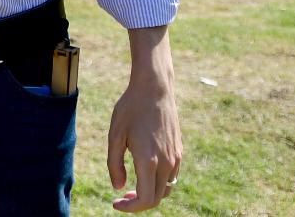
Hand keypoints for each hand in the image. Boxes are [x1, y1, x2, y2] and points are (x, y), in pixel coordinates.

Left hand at [108, 50, 182, 210]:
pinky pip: (172, 176)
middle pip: (156, 198)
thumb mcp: (115, 135)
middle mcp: (166, 163)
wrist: (155, 89)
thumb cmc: (130, 109)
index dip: (130, 208)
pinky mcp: (179, 151)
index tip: (115, 203)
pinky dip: (159, 182)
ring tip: (131, 186)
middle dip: (138, 203)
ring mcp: (175, 157)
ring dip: (150, 193)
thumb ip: (115, 164)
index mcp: (149, 161)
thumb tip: (118, 187)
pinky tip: (145, 171)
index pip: (145, 199)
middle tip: (121, 197)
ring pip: (166, 189)